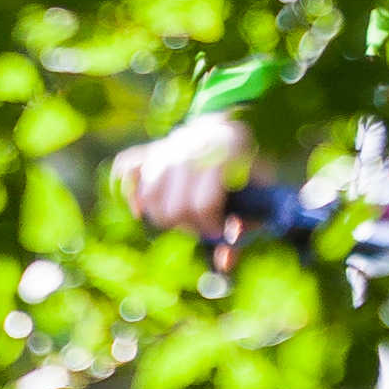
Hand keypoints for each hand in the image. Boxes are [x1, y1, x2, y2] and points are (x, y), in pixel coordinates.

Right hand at [111, 110, 256, 236]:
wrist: (230, 128)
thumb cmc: (248, 168)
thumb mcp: (262, 192)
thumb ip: (249, 225)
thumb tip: (224, 260)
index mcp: (224, 154)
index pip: (203, 205)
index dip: (211, 227)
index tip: (219, 230)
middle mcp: (192, 147)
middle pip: (174, 207)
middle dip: (188, 227)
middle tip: (202, 225)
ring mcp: (169, 146)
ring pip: (150, 196)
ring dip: (163, 217)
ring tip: (182, 217)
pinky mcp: (152, 149)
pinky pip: (127, 170)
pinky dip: (130, 192)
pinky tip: (141, 209)